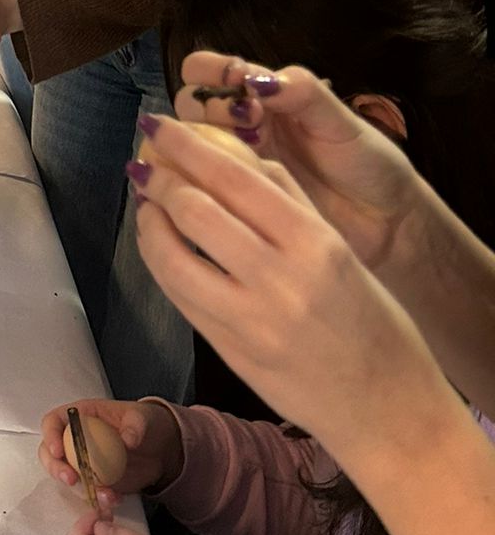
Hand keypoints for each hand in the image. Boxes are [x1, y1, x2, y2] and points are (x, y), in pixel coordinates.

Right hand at [38, 397, 181, 506]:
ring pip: (66, 475)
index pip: (54, 422)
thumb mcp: (143, 417)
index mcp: (82, 416)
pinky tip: (113, 498)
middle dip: (55, 467)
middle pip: (51, 452)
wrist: (162, 450)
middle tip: (70, 478)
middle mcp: (77, 439)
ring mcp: (85, 461)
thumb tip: (127, 439)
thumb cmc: (147, 424)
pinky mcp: (96, 480)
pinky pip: (88, 491)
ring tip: (100, 493)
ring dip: (77, 487)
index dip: (50, 435)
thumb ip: (136, 424)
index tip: (58, 450)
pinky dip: (98, 498)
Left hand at [132, 116, 444, 455]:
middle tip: (146, 159)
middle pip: (197, 210)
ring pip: (174, 256)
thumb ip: (290, 201)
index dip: (187, 144)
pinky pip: (180, 298)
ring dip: (150, 220)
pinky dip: (160, 262)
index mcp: (316, 243)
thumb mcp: (340, 250)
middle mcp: (281, 279)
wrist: (388, 410)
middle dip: (160, 177)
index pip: (235, 176)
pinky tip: (158, 244)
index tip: (160, 123)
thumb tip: (235, 153)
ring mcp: (251, 322)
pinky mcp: (231, 353)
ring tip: (146, 200)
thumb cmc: (371, 322)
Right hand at [173, 55, 425, 276]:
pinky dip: (196, 178)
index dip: (211, 71)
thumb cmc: (368, 164)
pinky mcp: (235, 200)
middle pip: (189, 103)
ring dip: (200, 142)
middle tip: (252, 123)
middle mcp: (240, 124)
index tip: (240, 85)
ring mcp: (236, 163)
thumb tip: (258, 79)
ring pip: (188, 142)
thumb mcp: (342, 122)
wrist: (387, 224)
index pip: (208, 69)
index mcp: (263, 95)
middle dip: (209, 107)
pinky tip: (220, 183)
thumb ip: (304, 93)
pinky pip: (200, 182)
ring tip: (241, 154)